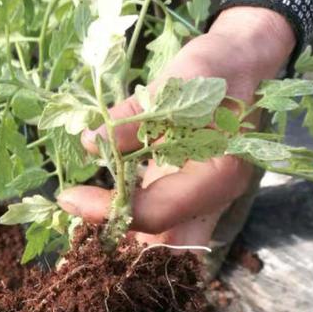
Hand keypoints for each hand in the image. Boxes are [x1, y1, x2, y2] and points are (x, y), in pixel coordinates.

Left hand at [58, 7, 296, 248]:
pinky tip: (90, 209)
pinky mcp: (183, 195)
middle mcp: (212, 200)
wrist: (242, 64)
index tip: (69, 197)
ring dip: (117, 237)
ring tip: (76, 222)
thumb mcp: (178, 82)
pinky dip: (124, 221)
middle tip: (71, 229)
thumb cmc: (219, 68)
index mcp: (219, 177)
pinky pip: (154, 222)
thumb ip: (135, 114)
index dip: (109, 210)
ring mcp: (200, 202)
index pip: (157, 213)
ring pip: (157, 241)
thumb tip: (91, 142)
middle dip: (116, 247)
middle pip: (161, 247)